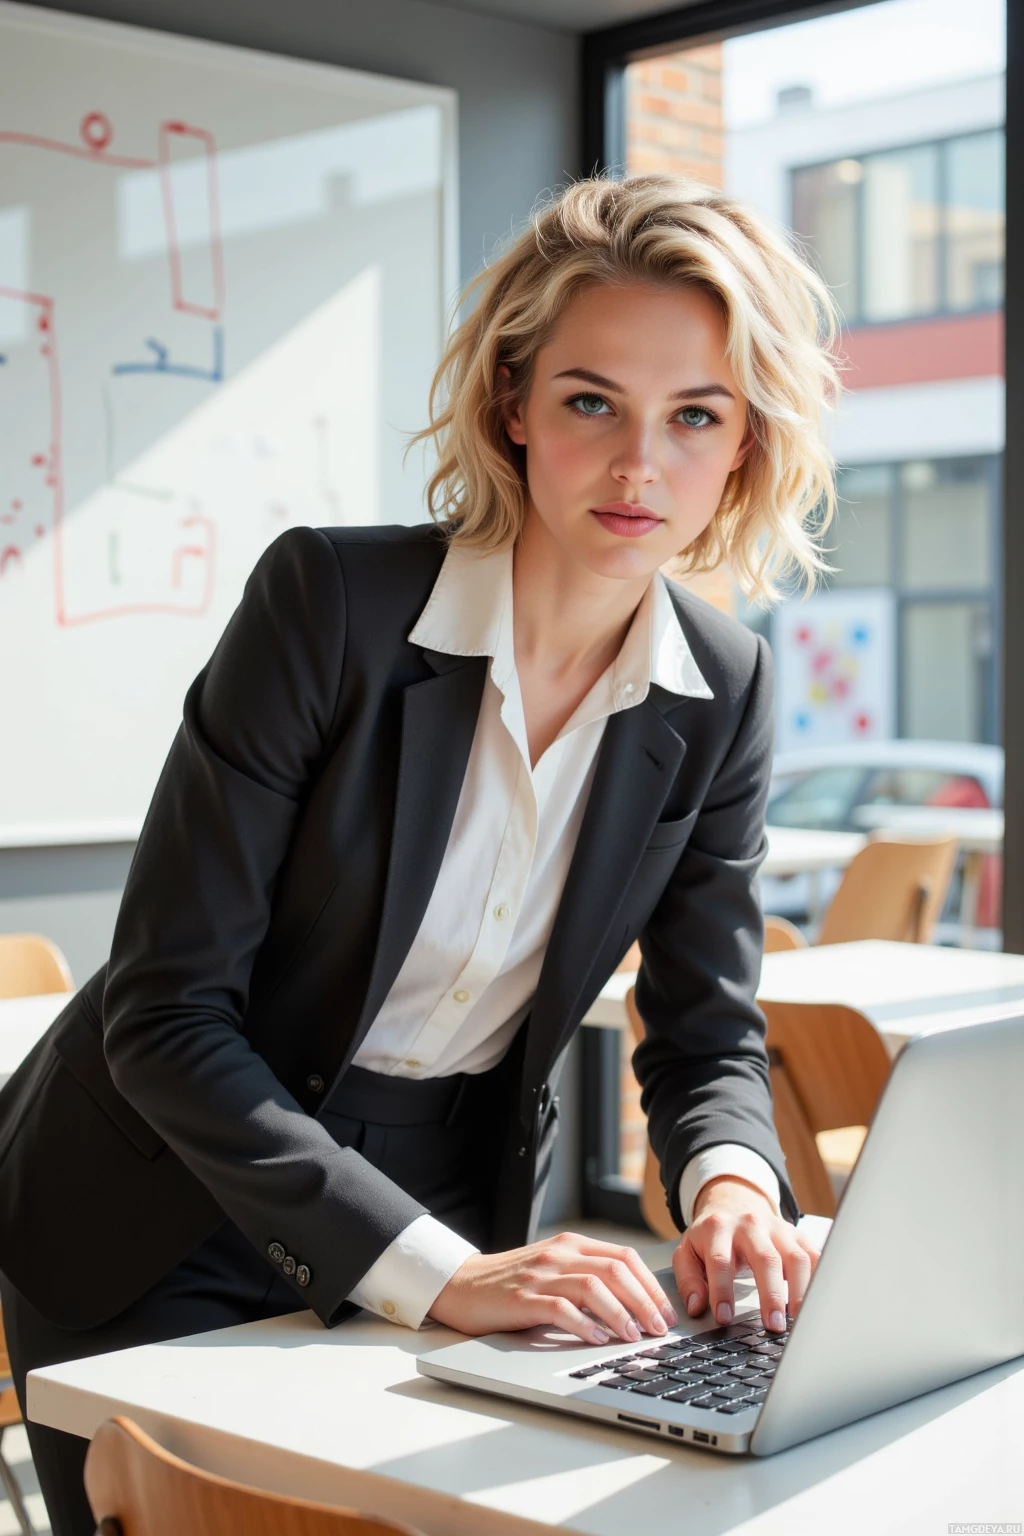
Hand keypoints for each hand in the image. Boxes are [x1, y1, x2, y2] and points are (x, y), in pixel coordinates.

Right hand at [429, 1231, 679, 1345]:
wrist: (463, 1284)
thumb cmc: (513, 1283)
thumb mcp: (555, 1269)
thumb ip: (587, 1276)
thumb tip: (636, 1305)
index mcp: (572, 1244)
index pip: (625, 1257)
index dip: (652, 1285)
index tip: (667, 1312)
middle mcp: (560, 1254)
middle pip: (617, 1270)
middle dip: (645, 1301)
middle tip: (660, 1329)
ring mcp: (541, 1275)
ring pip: (594, 1286)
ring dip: (621, 1313)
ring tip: (634, 1337)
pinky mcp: (523, 1299)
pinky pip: (561, 1308)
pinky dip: (584, 1324)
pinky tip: (596, 1340)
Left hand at [674, 1176, 820, 1333]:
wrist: (733, 1204)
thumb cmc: (711, 1237)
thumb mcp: (687, 1251)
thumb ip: (688, 1280)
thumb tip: (696, 1307)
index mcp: (718, 1228)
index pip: (720, 1261)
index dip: (721, 1291)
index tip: (724, 1319)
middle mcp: (751, 1225)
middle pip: (765, 1258)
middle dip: (770, 1294)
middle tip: (772, 1326)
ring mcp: (778, 1228)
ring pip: (796, 1257)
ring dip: (800, 1291)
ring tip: (797, 1320)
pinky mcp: (797, 1235)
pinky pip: (815, 1256)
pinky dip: (820, 1279)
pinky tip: (817, 1302)